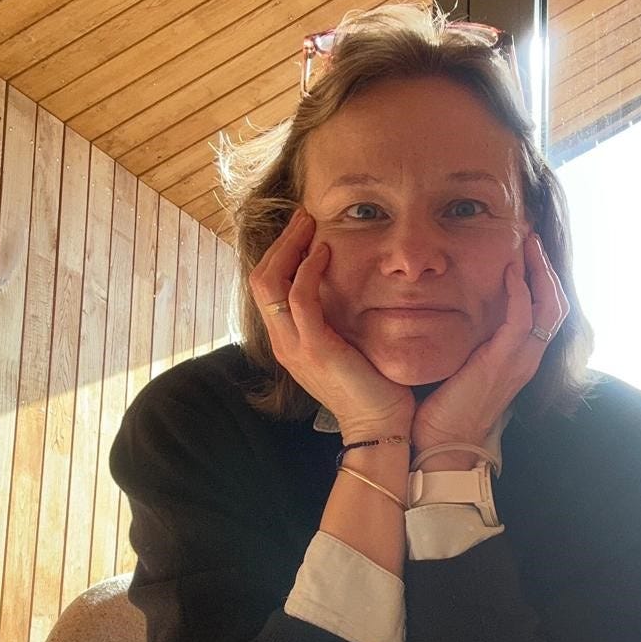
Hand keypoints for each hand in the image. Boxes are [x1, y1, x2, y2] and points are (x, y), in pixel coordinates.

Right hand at [249, 210, 414, 438]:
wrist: (380, 426)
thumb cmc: (372, 387)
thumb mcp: (348, 346)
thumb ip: (338, 320)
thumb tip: (349, 287)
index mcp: (288, 341)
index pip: (267, 287)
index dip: (280, 253)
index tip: (303, 229)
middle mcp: (282, 342)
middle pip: (261, 279)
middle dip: (281, 242)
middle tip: (304, 215)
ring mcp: (293, 346)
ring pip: (270, 283)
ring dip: (290, 246)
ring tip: (310, 223)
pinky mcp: (314, 349)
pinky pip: (300, 299)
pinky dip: (309, 270)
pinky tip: (325, 252)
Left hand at [412, 231, 569, 458]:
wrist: (442, 445)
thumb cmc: (445, 410)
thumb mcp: (464, 366)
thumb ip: (471, 342)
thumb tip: (456, 313)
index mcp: (521, 359)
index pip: (546, 312)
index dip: (542, 280)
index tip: (528, 251)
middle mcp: (527, 359)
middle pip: (556, 305)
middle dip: (546, 269)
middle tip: (533, 239)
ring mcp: (519, 361)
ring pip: (548, 309)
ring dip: (539, 272)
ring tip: (528, 245)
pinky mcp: (502, 363)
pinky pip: (521, 320)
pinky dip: (519, 292)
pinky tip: (509, 271)